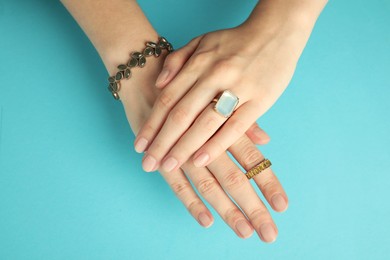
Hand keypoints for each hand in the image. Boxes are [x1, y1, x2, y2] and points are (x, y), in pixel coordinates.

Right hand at [119, 54, 287, 241]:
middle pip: (235, 177)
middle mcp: (209, 138)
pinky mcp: (162, 154)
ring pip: (209, 183)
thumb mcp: (221, 95)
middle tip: (269, 233)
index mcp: (227, 122)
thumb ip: (243, 120)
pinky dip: (190, 201)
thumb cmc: (190, 84)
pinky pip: (176, 182)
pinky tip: (205, 220)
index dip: (268, 183)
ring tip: (244, 231)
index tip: (282, 206)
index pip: (253, 159)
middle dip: (252, 206)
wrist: (147, 71)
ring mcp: (184, 148)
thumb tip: (267, 141)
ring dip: (226, 210)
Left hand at [134, 20, 304, 172]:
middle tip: (148, 164)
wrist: (276, 31)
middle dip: (162, 142)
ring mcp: (238, 88)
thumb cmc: (236, 40)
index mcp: (199, 63)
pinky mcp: (260, 100)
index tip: (139, 145)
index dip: (152, 124)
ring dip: (184, 148)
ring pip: (204, 123)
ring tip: (168, 166)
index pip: (168, 99)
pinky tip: (200, 161)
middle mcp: (214, 75)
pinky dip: (216, 145)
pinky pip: (234, 127)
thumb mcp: (202, 40)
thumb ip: (178, 60)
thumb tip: (159, 83)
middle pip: (181, 115)